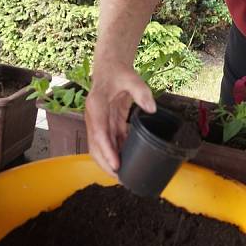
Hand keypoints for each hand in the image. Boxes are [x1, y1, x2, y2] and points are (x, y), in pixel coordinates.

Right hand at [85, 63, 155, 177]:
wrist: (110, 68)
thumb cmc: (119, 72)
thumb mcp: (132, 78)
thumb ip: (142, 92)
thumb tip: (152, 109)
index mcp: (96, 106)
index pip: (99, 133)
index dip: (107, 151)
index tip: (116, 165)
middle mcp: (93, 117)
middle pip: (95, 146)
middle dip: (106, 163)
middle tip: (120, 177)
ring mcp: (98, 122)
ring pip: (100, 147)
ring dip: (110, 160)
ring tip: (123, 174)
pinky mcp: (105, 123)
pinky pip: (109, 141)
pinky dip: (116, 151)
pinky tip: (127, 159)